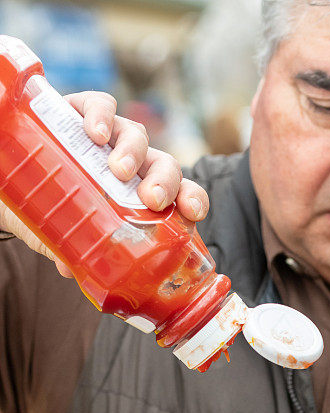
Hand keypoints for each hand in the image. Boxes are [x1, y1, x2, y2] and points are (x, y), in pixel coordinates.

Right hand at [0, 90, 208, 276]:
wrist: (16, 172)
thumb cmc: (54, 206)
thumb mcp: (67, 233)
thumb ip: (74, 250)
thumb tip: (70, 270)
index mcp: (143, 195)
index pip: (180, 195)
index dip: (192, 200)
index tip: (192, 212)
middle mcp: (134, 164)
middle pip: (164, 165)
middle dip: (164, 181)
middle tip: (151, 199)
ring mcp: (111, 137)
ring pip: (137, 135)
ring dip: (133, 151)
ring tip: (118, 170)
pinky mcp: (82, 111)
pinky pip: (101, 105)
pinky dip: (101, 115)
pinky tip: (95, 133)